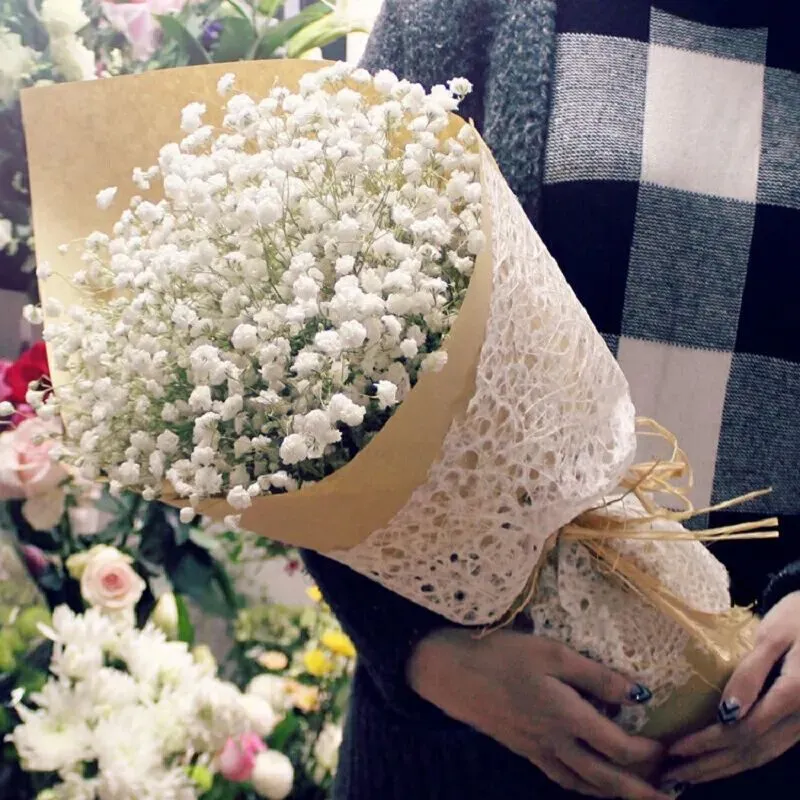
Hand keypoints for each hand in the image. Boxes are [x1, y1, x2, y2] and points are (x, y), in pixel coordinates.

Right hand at [408, 628, 669, 798]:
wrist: (452, 672)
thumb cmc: (502, 654)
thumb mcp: (551, 652)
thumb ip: (594, 676)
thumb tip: (637, 694)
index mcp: (566, 716)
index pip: (617, 746)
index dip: (647, 752)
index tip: (668, 747)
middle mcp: (555, 741)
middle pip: (604, 777)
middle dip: (638, 791)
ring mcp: (537, 749)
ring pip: (582, 783)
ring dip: (612, 794)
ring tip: (635, 798)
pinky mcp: (522, 748)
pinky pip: (561, 777)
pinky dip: (582, 786)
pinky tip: (587, 783)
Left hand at [664, 591, 799, 785]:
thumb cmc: (797, 618)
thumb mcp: (773, 635)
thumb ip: (752, 671)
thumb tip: (727, 712)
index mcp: (795, 694)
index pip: (745, 730)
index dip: (709, 743)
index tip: (675, 748)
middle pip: (751, 751)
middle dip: (710, 766)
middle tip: (670, 776)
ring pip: (761, 756)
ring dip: (723, 770)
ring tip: (687, 776)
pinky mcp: (798, 722)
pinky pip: (769, 748)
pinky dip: (741, 760)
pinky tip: (718, 763)